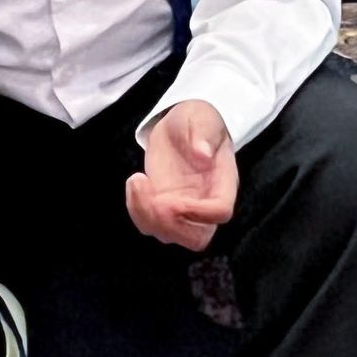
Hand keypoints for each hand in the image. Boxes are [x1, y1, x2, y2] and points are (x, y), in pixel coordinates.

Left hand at [126, 101, 236, 251]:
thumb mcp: (202, 119)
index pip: (220, 211)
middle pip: (196, 238)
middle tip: (153, 198)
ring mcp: (183, 209)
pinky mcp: (162, 206)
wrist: (182, 126)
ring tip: (137, 180)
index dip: (198, 213)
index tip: (174, 197)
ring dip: (146, 216)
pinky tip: (135, 180)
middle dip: (170, 225)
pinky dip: (136, 209)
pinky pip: (149, 224)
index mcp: (222, 182)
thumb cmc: (198, 120)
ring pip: (168, 235)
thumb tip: (203, 154)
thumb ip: (203, 134)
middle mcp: (204, 202)